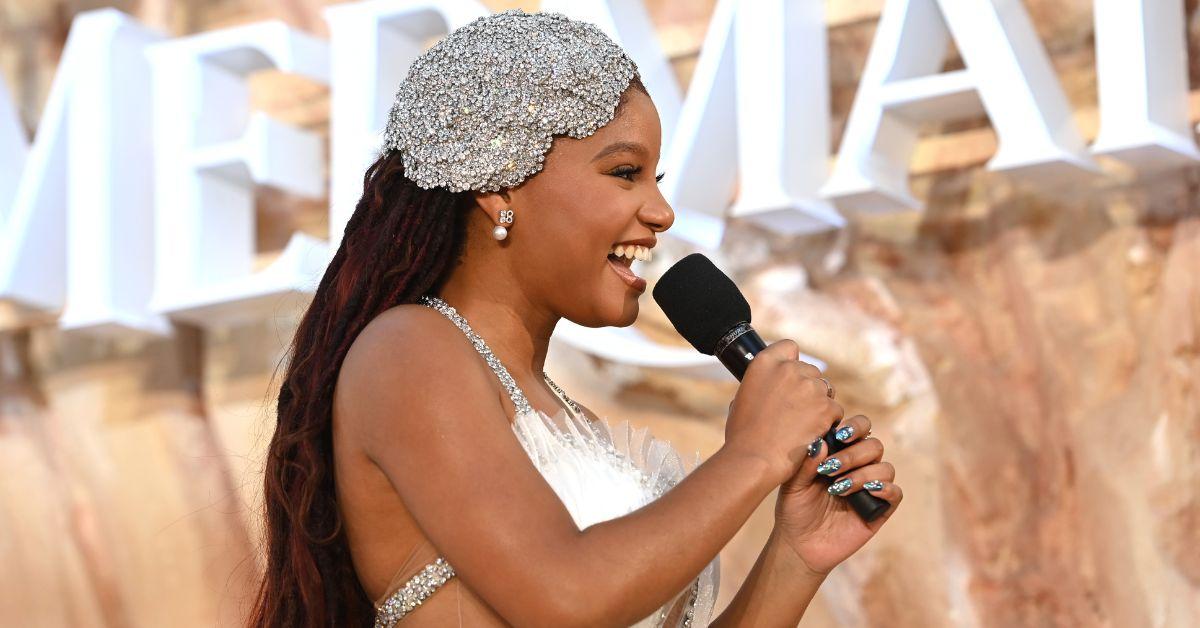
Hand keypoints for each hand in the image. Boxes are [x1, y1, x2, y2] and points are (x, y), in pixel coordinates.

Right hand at [722, 339, 844, 486]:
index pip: (789, 347)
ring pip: (825, 389)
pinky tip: (812, 434)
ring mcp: (809, 387)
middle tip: (797, 411)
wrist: (754, 459)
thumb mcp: (742, 398)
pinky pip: (835, 409)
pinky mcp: (825, 407)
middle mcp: (788, 369)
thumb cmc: (743, 435)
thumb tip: (770, 387)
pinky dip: (827, 422)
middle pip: (810, 370)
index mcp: (764, 363)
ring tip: (803, 425)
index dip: (792, 362)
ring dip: (819, 404)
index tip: (790, 377)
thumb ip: (761, 384)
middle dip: (808, 388)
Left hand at [772, 413, 902, 575]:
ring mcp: (871, 488)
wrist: (799, 544)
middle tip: (830, 469)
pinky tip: (867, 492)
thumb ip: (807, 463)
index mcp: (840, 453)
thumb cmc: (795, 509)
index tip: (839, 435)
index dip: (855, 426)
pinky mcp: (880, 510)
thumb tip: (822, 442)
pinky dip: (885, 489)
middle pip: (874, 446)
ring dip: (863, 474)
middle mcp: (860, 467)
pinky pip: (895, 493)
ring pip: (885, 468)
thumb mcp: (794, 484)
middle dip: (852, 455)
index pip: (859, 428)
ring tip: (838, 488)